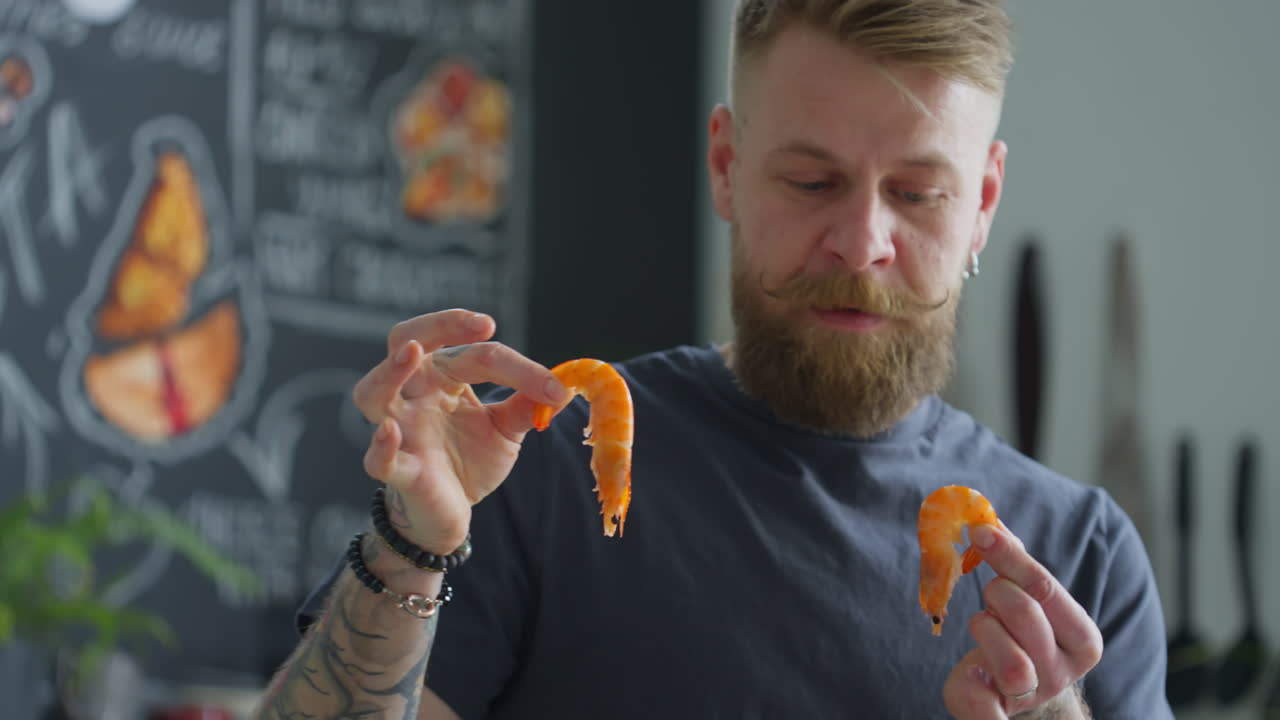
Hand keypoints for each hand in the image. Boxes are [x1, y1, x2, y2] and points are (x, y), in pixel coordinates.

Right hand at [351, 309, 568, 553]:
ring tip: (411, 352)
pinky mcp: (398, 471)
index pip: (471, 354)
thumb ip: (528, 406)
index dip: (515, 365)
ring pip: (373, 391)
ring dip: (390, 370)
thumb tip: (563, 388)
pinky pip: (378, 457)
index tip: (552, 386)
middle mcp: (414, 395)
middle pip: (405, 340)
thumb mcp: (506, 429)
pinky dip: (381, 444)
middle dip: (438, 325)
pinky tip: (390, 430)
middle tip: (481, 326)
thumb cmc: (469, 461)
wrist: (449, 514)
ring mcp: (400, 430)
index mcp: (441, 378)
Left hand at [942, 523, 1103, 718]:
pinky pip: (984, 710)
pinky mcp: (996, 715)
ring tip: (984, 628)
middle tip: (991, 597)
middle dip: (997, 594)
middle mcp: (1063, 671)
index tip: (979, 531)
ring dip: (985, 630)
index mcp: (1082, 639)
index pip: (1046, 588)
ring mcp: (1032, 696)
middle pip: (1025, 614)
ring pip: (1011, 661)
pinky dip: (973, 690)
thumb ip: (1013, 563)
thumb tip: (987, 518)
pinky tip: (971, 672)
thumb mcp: (1027, 600)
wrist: (1013, 694)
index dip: (1009, 556)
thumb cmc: (1019, 635)